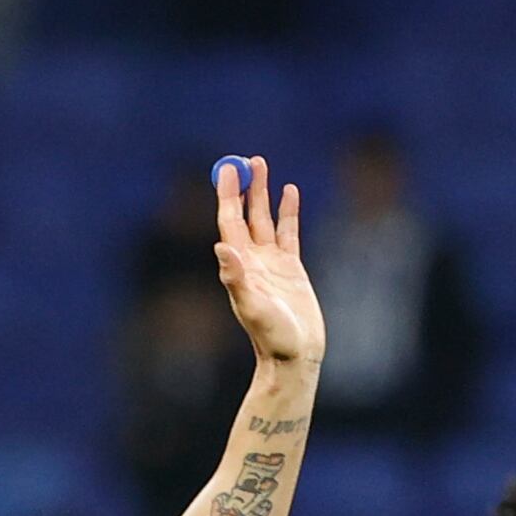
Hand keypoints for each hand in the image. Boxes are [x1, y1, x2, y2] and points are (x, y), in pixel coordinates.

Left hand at [211, 153, 322, 368]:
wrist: (294, 356)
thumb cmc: (272, 336)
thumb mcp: (252, 307)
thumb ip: (237, 279)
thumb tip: (222, 247)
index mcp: (238, 266)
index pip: (230, 222)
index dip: (228, 195)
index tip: (227, 170)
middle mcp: (252, 260)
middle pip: (245, 214)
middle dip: (244, 187)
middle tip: (246, 159)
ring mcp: (271, 263)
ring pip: (265, 218)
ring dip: (263, 192)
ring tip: (261, 164)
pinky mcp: (291, 268)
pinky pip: (288, 231)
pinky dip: (288, 211)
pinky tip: (290, 191)